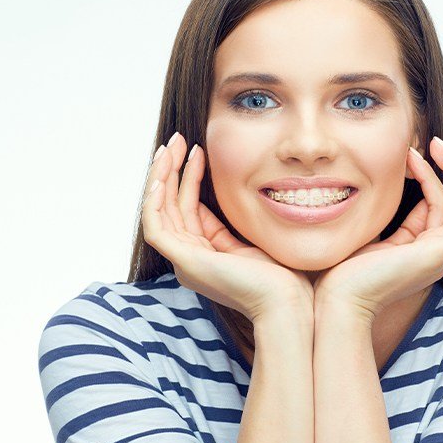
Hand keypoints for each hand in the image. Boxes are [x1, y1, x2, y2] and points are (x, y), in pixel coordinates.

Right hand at [142, 132, 314, 323]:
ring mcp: (185, 262)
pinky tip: (161, 177)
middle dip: (171, 171)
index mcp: (207, 256)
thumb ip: (238, 223)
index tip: (199, 150)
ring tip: (171, 147)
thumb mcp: (256, 240)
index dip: (189, 178)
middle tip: (177, 140)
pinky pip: (155, 228)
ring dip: (161, 177)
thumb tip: (242, 193)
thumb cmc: (284, 278)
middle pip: (170, 207)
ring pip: (159, 213)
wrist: (289, 302)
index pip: (188, 210)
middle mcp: (191, 260)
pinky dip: (153, 202)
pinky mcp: (185, 262)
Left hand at [312, 137, 442, 321]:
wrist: (338, 300)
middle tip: (440, 141)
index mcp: (417, 249)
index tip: (411, 152)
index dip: (429, 175)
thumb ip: (381, 215)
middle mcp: (434, 253)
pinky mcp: (439, 255)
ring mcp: (439, 255)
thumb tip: (376, 185)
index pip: (435, 206)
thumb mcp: (366, 235)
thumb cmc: (342, 274)